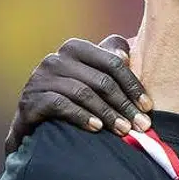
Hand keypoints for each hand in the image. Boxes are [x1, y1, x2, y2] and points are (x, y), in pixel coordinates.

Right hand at [4, 35, 153, 154]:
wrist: (33, 127)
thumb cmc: (71, 100)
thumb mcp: (91, 79)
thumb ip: (109, 64)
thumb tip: (126, 55)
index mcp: (75, 49)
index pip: (113, 63)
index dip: (133, 85)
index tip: (148, 107)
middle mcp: (55, 59)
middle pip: (101, 80)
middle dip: (124, 104)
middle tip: (141, 125)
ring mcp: (40, 79)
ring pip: (83, 93)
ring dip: (108, 114)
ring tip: (124, 130)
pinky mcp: (30, 100)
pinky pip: (61, 105)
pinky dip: (81, 116)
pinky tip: (97, 128)